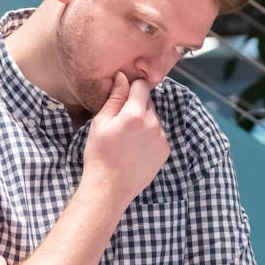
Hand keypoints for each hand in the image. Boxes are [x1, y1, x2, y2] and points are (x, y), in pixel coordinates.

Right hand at [82, 73, 168, 207]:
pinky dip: (149, 136)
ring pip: (154, 119)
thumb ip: (115, 98)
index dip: (131, 88)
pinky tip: (135, 149)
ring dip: (143, 122)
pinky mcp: (165, 151)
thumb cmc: (100, 155)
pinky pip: (158, 134)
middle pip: (148, 102)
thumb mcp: (101, 123)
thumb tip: (123, 77)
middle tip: (121, 124)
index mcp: (135, 114)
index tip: (123, 97)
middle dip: (136, 107)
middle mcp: (153, 123)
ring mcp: (162, 138)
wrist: (110, 187)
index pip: (142, 86)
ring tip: (127, 139)